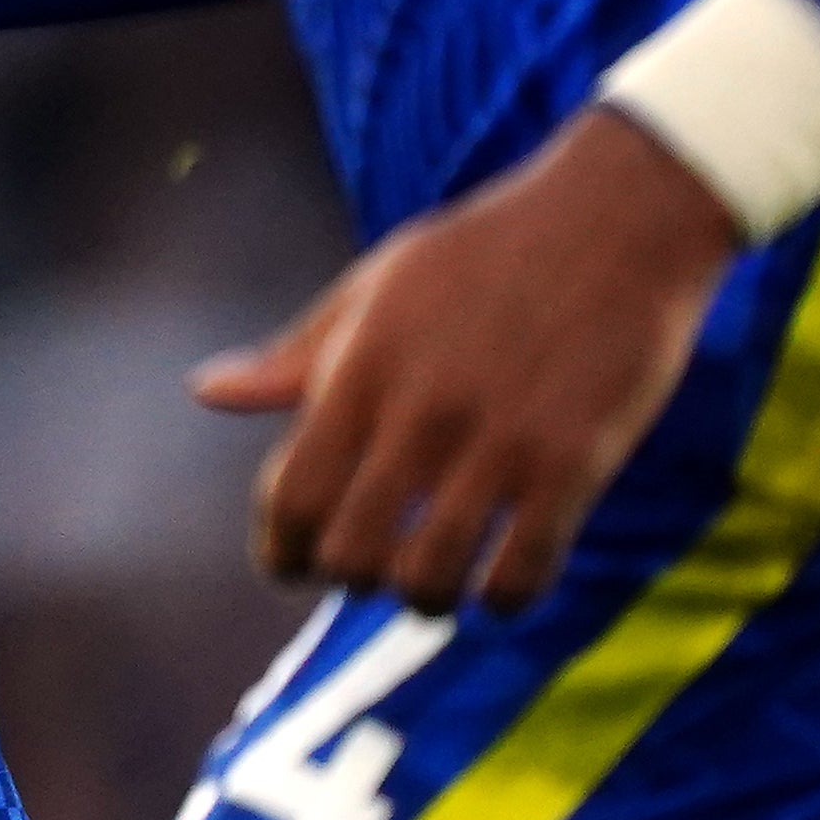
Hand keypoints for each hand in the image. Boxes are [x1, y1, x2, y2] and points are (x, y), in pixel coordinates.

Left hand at [193, 103, 745, 608]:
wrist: (613, 219)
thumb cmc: (483, 253)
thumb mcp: (374, 288)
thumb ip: (296, 355)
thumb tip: (206, 392)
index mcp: (361, 368)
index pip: (293, 493)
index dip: (281, 549)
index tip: (290, 566)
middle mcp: (421, 411)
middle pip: (352, 550)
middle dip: (349, 578)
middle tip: (368, 572)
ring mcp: (500, 441)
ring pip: (432, 575)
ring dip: (423, 599)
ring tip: (431, 586)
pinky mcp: (575, 462)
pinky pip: (524, 571)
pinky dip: (503, 599)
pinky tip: (500, 583)